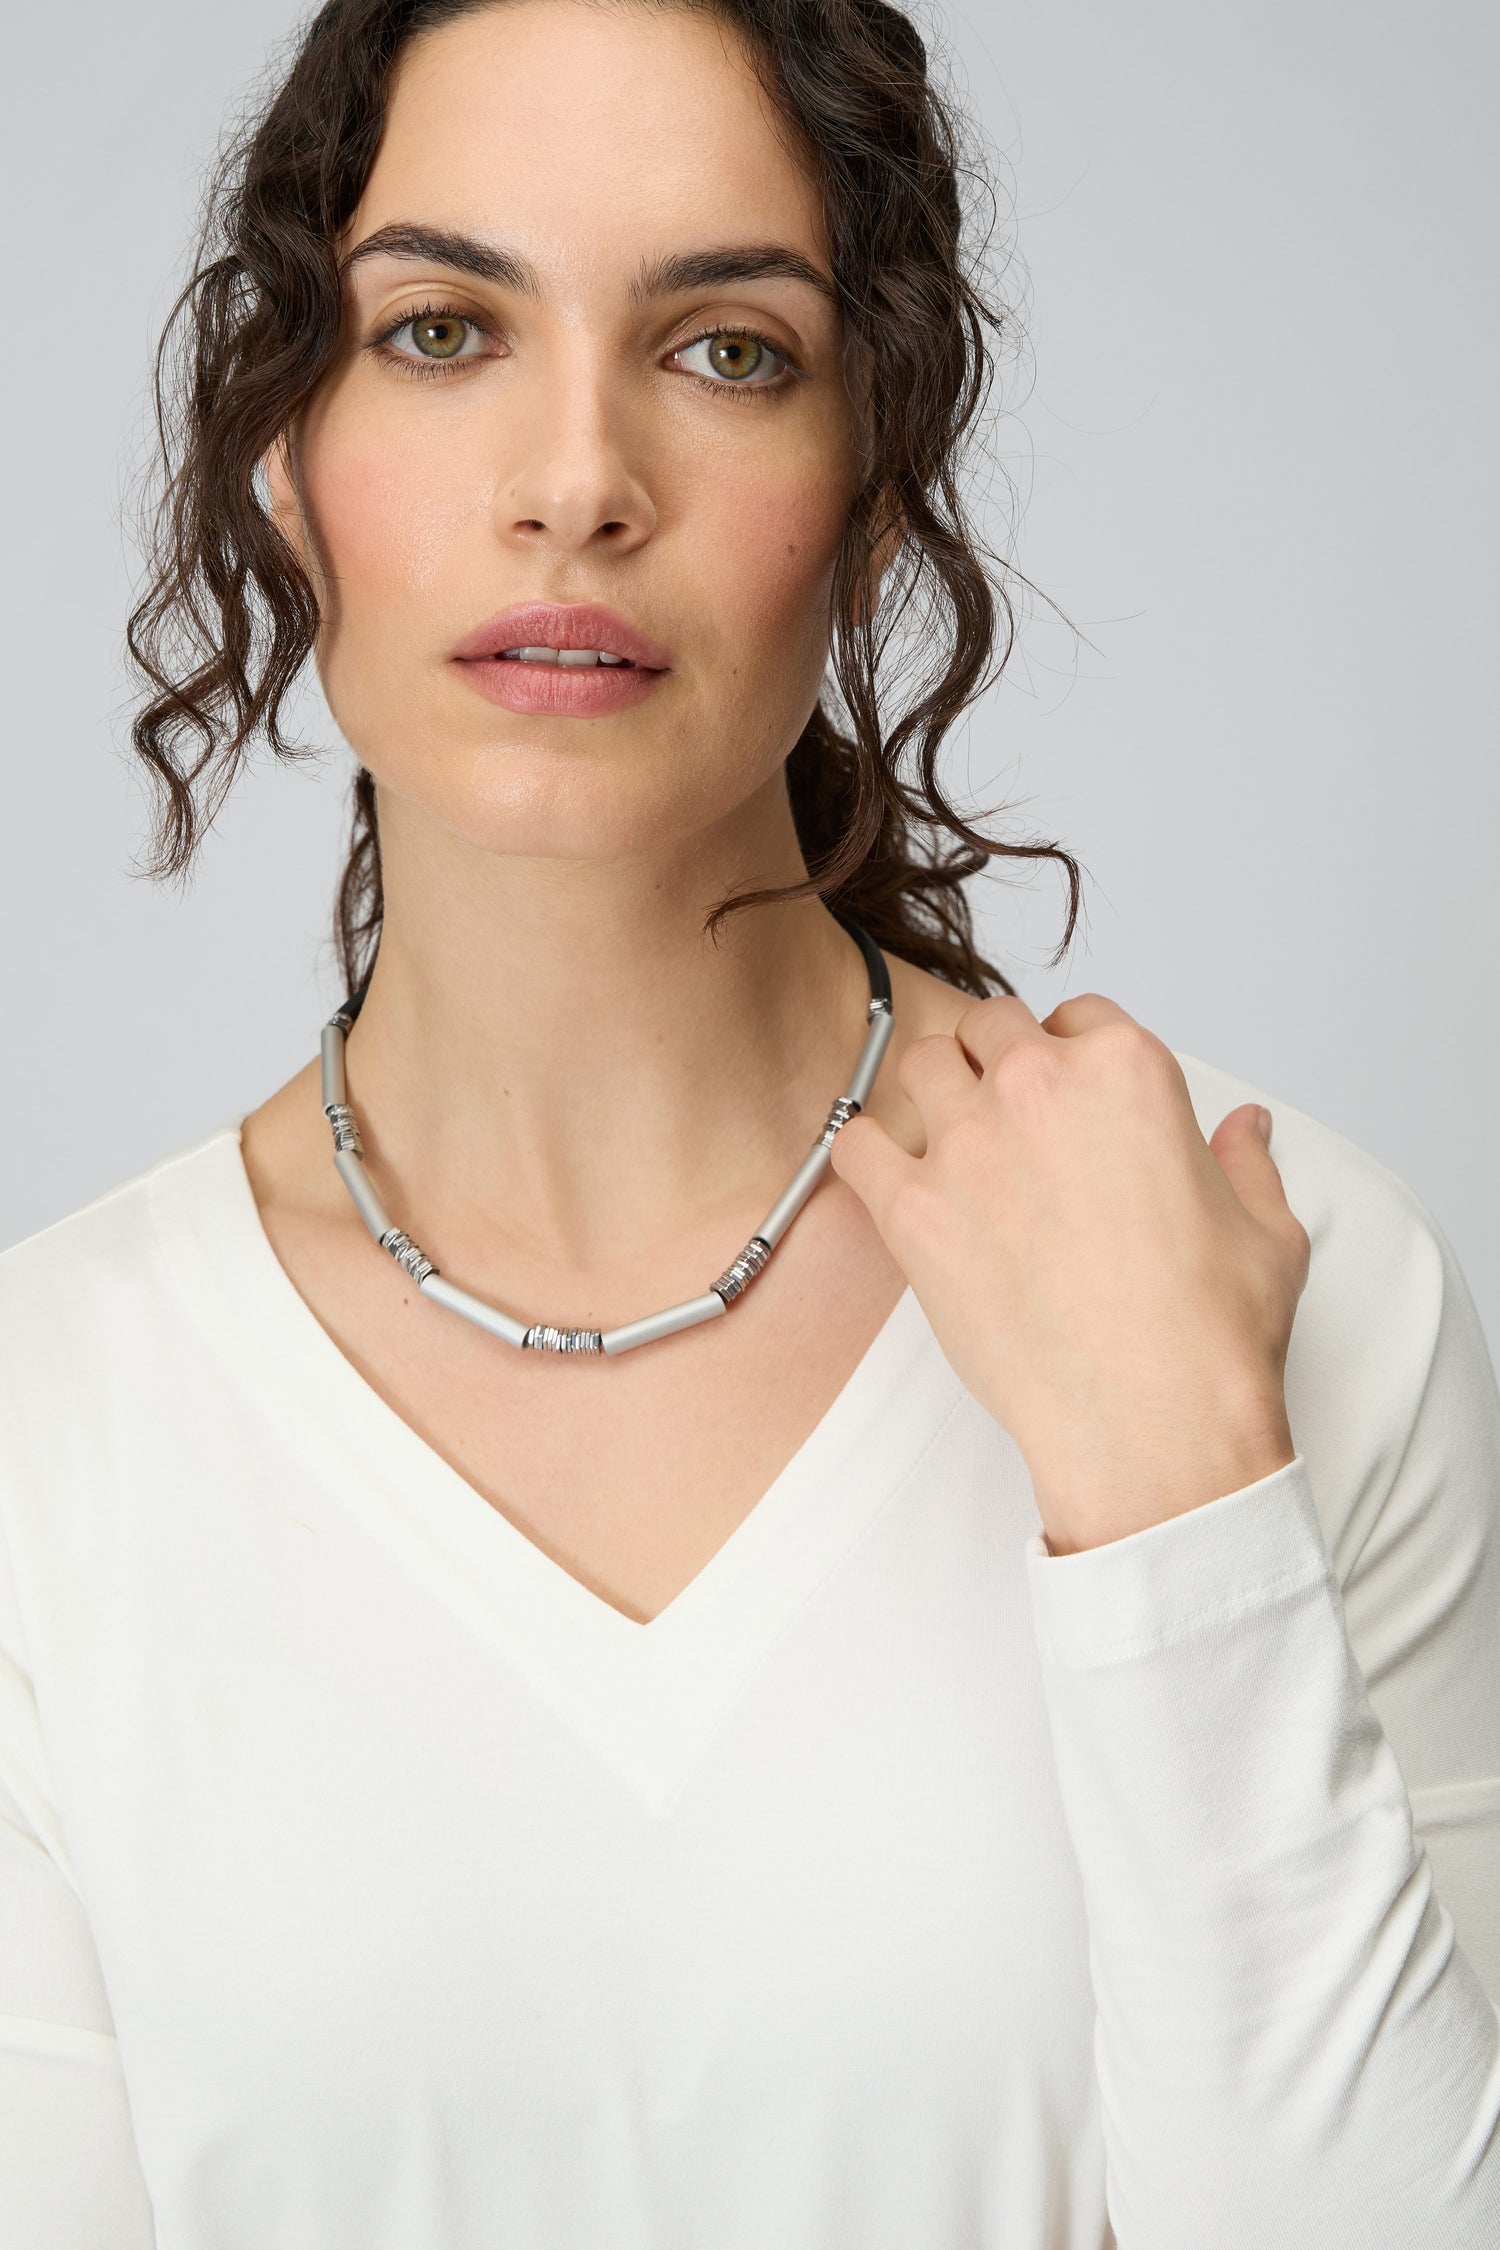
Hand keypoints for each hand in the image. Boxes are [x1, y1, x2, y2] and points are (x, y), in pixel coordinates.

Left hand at [830, 993, 1311, 1553]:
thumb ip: (1246, 1163)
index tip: (1066, 1088)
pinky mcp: (913, 1211)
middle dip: (998, 1058)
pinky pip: (857, 1144)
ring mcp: (968, 1146)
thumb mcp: (1266, 1231)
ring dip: (935, 1089)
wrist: (1150, 1419)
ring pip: (921, 1065)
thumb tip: (1246, 1129)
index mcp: (1127, 1071)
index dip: (1071, 1050)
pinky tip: (890, 1176)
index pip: (1078, 1015)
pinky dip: (867, 1150)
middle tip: (1006, 1111)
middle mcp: (1039, 1088)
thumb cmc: (1209, 1334)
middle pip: (991, 1027)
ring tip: (952, 1138)